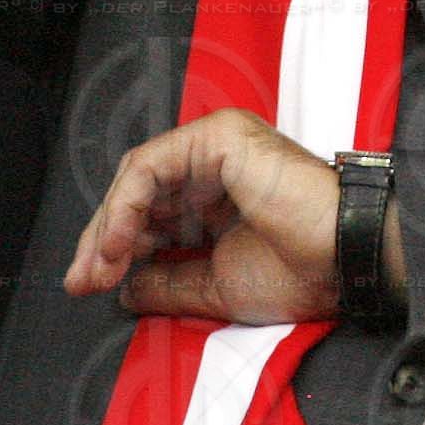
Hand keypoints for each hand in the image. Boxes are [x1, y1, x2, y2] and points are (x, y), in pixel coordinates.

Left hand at [66, 109, 343, 324]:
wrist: (343, 259)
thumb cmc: (299, 272)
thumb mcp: (215, 287)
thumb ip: (168, 284)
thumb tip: (124, 286)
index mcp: (217, 195)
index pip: (150, 212)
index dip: (115, 249)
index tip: (91, 286)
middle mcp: (213, 164)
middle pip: (137, 192)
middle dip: (103, 239)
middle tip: (82, 281)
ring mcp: (215, 145)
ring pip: (138, 177)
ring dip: (110, 224)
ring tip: (97, 267)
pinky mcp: (216, 137)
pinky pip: (151, 166)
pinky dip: (127, 205)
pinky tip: (118, 242)